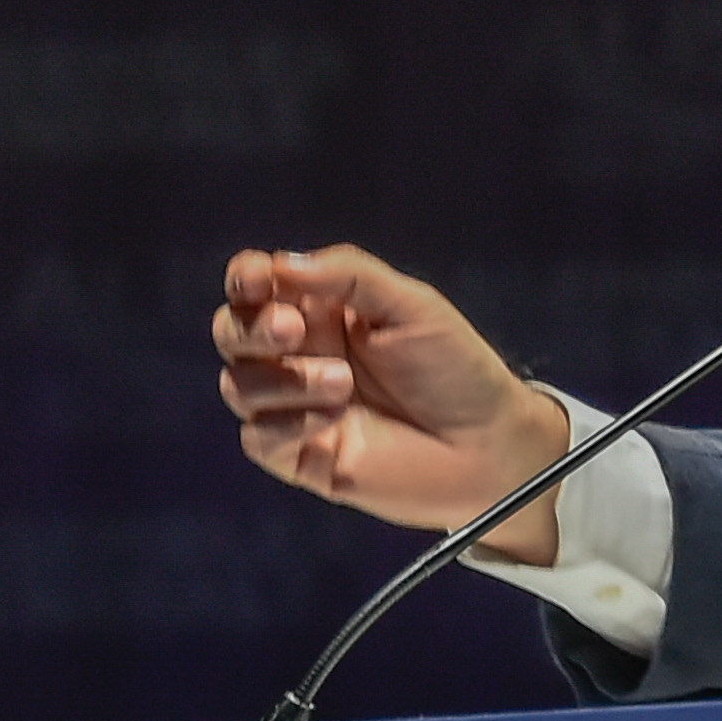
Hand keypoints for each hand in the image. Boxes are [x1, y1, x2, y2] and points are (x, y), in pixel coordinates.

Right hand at [213, 246, 575, 562]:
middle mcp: (300, 355)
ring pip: (239, 385)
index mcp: (322, 310)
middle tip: (297, 331)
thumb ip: (351, 275)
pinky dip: (284, 424)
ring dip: (281, 379)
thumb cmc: (457, 370)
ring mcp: (296, 407)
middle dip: (253, 328)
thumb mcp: (412, 306)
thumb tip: (282, 264)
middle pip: (233, 332)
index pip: (256, 285)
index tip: (261, 279)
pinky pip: (257, 438)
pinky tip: (330, 421)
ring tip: (342, 384)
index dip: (246, 277)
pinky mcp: (300, 456)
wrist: (488, 446)